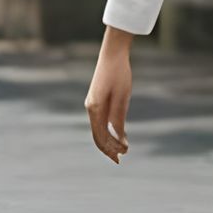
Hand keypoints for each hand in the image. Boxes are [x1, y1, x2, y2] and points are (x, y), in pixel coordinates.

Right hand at [84, 28, 133, 163]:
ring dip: (108, 141)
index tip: (122, 155)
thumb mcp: (122, 97)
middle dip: (108, 148)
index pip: (101, 136)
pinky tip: (118, 135)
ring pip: (98, 129)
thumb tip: (119, 140)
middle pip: (97, 135)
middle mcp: (90, 108)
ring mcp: (92, 104)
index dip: (111, 148)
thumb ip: (119, 119)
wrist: (112, 54)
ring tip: (120, 150)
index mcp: (95, 109)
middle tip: (120, 159)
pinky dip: (108, 131)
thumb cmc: (119, 74)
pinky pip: (100, 121)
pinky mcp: (96, 101)